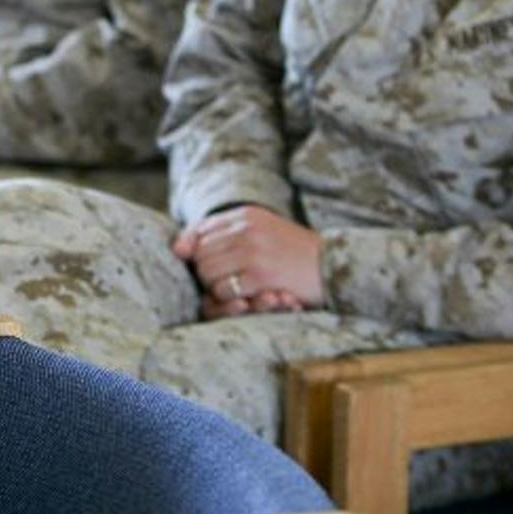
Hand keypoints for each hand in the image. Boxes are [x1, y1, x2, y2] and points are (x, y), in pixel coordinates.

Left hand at [171, 206, 323, 320]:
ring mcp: (253, 251)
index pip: (200, 229)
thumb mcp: (261, 233)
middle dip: (205, 272)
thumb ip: (223, 235)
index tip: (198, 263)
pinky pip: (224, 290)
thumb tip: (177, 249)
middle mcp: (247, 227)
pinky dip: (230, 299)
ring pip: (207, 272)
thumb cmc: (294, 254)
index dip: (193, 249)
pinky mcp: (261, 275)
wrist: (335, 266)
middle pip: (200, 253)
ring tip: (238, 289)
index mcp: (246, 214)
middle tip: (226, 281)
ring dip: (217, 287)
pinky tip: (248, 298)